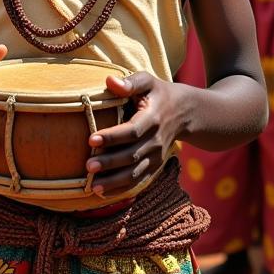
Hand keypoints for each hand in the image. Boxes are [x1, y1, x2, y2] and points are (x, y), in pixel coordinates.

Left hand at [84, 73, 181, 196]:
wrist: (185, 112)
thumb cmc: (158, 93)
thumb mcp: (147, 81)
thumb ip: (130, 82)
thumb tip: (110, 81)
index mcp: (153, 118)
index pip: (132, 131)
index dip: (112, 137)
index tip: (91, 139)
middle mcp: (156, 141)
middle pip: (131, 156)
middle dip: (109, 163)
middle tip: (88, 166)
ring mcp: (157, 156)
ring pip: (134, 173)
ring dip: (113, 182)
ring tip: (92, 186)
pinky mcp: (155, 166)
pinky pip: (138, 181)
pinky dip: (120, 189)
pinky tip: (102, 192)